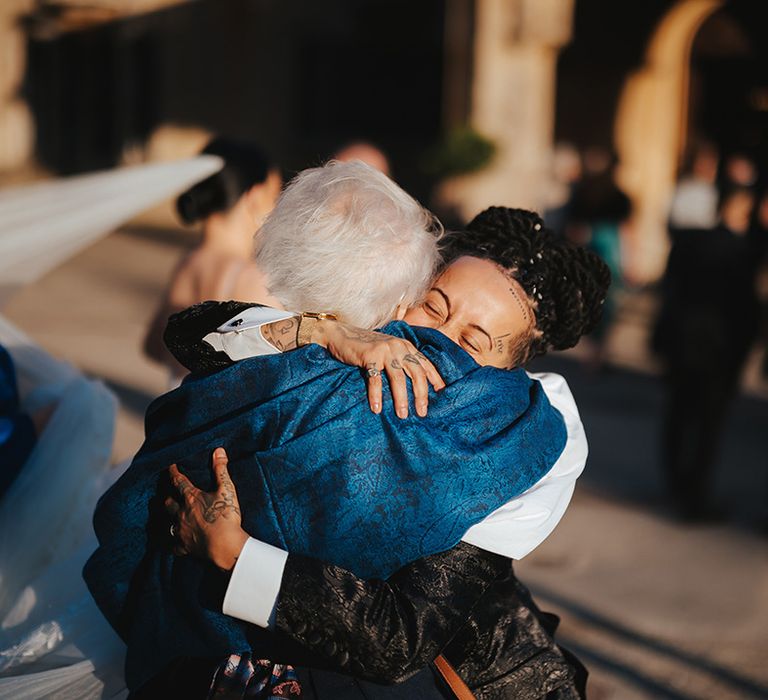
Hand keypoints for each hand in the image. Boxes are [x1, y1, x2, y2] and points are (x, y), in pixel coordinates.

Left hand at [165, 448, 247, 570]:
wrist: (225, 546)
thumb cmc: (226, 516)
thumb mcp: (227, 490)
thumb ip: (221, 470)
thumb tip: (218, 451)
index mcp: (191, 498)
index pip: (178, 481)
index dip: (173, 472)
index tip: (170, 467)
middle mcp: (181, 513)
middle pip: (167, 502)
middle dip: (165, 495)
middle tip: (164, 492)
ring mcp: (180, 530)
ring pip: (165, 522)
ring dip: (162, 516)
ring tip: (161, 513)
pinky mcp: (183, 546)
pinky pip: (171, 544)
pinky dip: (169, 542)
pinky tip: (168, 541)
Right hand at [315, 321, 445, 417]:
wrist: (341, 334)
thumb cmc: (366, 348)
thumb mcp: (388, 351)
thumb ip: (400, 362)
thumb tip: (413, 387)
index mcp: (406, 346)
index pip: (425, 364)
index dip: (435, 379)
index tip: (441, 394)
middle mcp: (398, 346)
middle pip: (416, 373)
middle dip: (421, 394)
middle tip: (422, 412)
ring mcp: (384, 350)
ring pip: (398, 378)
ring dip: (401, 399)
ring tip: (402, 415)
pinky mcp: (369, 355)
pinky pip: (375, 378)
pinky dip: (376, 395)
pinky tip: (376, 408)